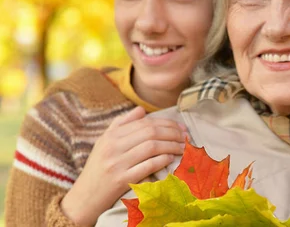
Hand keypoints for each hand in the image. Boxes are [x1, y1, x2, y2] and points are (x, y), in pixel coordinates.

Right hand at [60, 106, 187, 225]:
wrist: (84, 197)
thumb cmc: (98, 168)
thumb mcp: (104, 142)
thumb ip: (122, 124)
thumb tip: (141, 110)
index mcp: (111, 136)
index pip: (145, 123)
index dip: (166, 123)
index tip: (181, 127)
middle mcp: (113, 147)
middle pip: (150, 132)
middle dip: (173, 133)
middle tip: (186, 136)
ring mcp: (117, 163)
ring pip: (151, 147)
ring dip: (171, 145)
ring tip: (182, 147)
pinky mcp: (121, 180)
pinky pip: (147, 166)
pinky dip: (162, 160)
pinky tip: (171, 158)